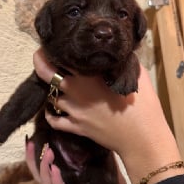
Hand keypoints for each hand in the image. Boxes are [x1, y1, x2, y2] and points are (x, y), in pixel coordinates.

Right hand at [25, 141, 130, 183]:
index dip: (37, 157)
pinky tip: (54, 171)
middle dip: (34, 161)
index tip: (32, 141)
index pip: (47, 170)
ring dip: (45, 169)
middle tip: (31, 145)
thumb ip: (99, 158)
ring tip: (47, 154)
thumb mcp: (105, 172)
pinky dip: (56, 183)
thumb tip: (97, 136)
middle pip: (41, 178)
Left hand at [33, 48, 182, 183]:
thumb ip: (123, 63)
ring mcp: (74, 111)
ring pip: (50, 97)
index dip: (53, 50)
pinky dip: (50, 114)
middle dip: (41, 63)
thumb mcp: (138, 75)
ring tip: (53, 83)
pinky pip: (54, 121)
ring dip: (50, 89)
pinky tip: (52, 110)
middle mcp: (76, 92)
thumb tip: (119, 54)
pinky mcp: (76, 128)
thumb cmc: (143, 106)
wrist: (142, 138)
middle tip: (42, 57)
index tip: (53, 45)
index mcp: (90, 76)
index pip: (63, 58)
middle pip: (47, 75)